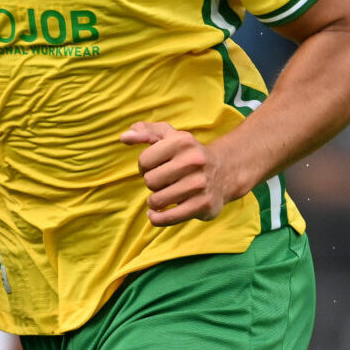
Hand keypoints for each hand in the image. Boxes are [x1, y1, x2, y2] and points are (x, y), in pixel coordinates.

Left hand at [121, 121, 241, 225]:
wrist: (225, 171)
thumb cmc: (189, 153)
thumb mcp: (170, 136)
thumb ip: (145, 132)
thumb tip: (124, 136)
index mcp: (183, 141)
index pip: (144, 161)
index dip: (145, 166)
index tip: (156, 166)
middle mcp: (193, 161)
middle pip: (150, 181)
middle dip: (153, 183)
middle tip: (165, 181)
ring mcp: (200, 185)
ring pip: (156, 200)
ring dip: (156, 200)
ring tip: (167, 194)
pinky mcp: (203, 205)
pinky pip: (167, 218)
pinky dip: (157, 218)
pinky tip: (157, 213)